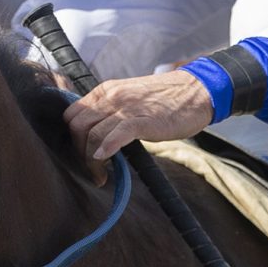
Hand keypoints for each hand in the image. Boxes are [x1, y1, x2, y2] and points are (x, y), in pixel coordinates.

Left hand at [63, 69, 214, 162]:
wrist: (196, 91)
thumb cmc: (165, 100)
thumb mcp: (130, 99)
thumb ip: (110, 112)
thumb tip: (94, 137)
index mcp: (105, 91)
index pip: (71, 115)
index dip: (73, 138)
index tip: (83, 154)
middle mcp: (112, 97)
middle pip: (77, 127)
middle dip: (79, 152)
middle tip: (92, 169)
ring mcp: (127, 107)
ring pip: (93, 134)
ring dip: (92, 161)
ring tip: (101, 175)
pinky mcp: (143, 120)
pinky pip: (116, 134)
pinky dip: (106, 149)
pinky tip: (106, 161)